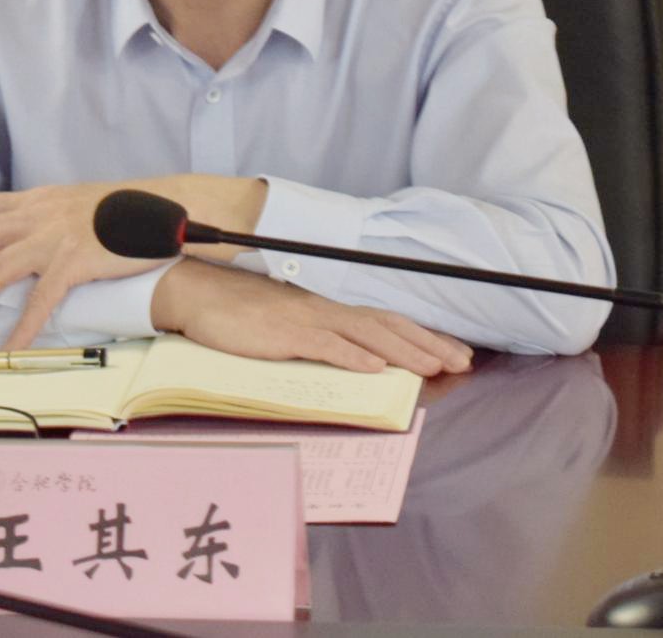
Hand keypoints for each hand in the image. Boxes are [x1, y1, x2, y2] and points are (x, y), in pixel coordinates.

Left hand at [0, 176, 266, 346]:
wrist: (166, 210)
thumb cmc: (126, 211)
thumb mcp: (77, 204)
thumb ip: (47, 216)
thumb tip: (25, 235)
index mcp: (38, 199)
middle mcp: (40, 214)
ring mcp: (57, 237)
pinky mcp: (77, 260)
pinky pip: (43, 298)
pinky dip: (25, 324)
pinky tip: (13, 344)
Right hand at [152, 259, 473, 376]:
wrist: (199, 293)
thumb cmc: (239, 313)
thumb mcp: (285, 326)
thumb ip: (317, 339)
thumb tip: (351, 361)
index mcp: (326, 311)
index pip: (383, 322)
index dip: (421, 336)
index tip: (453, 350)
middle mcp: (323, 311)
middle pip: (386, 326)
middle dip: (428, 344)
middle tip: (464, 361)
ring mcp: (305, 320)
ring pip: (364, 335)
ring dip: (402, 351)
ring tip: (434, 366)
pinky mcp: (283, 333)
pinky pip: (323, 345)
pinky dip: (351, 356)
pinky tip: (374, 369)